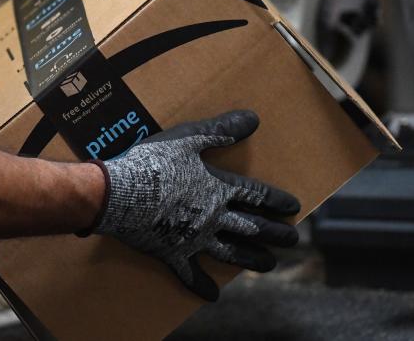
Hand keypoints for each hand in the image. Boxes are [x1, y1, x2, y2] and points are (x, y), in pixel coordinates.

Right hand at [89, 110, 300, 300]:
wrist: (119, 194)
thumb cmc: (154, 162)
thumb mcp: (189, 138)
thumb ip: (221, 129)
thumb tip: (253, 119)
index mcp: (218, 188)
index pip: (256, 195)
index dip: (277, 200)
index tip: (293, 208)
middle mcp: (213, 217)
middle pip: (252, 227)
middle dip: (275, 234)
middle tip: (292, 240)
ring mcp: (194, 239)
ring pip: (231, 253)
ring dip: (253, 259)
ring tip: (270, 265)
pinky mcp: (173, 253)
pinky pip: (191, 274)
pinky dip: (202, 286)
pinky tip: (214, 295)